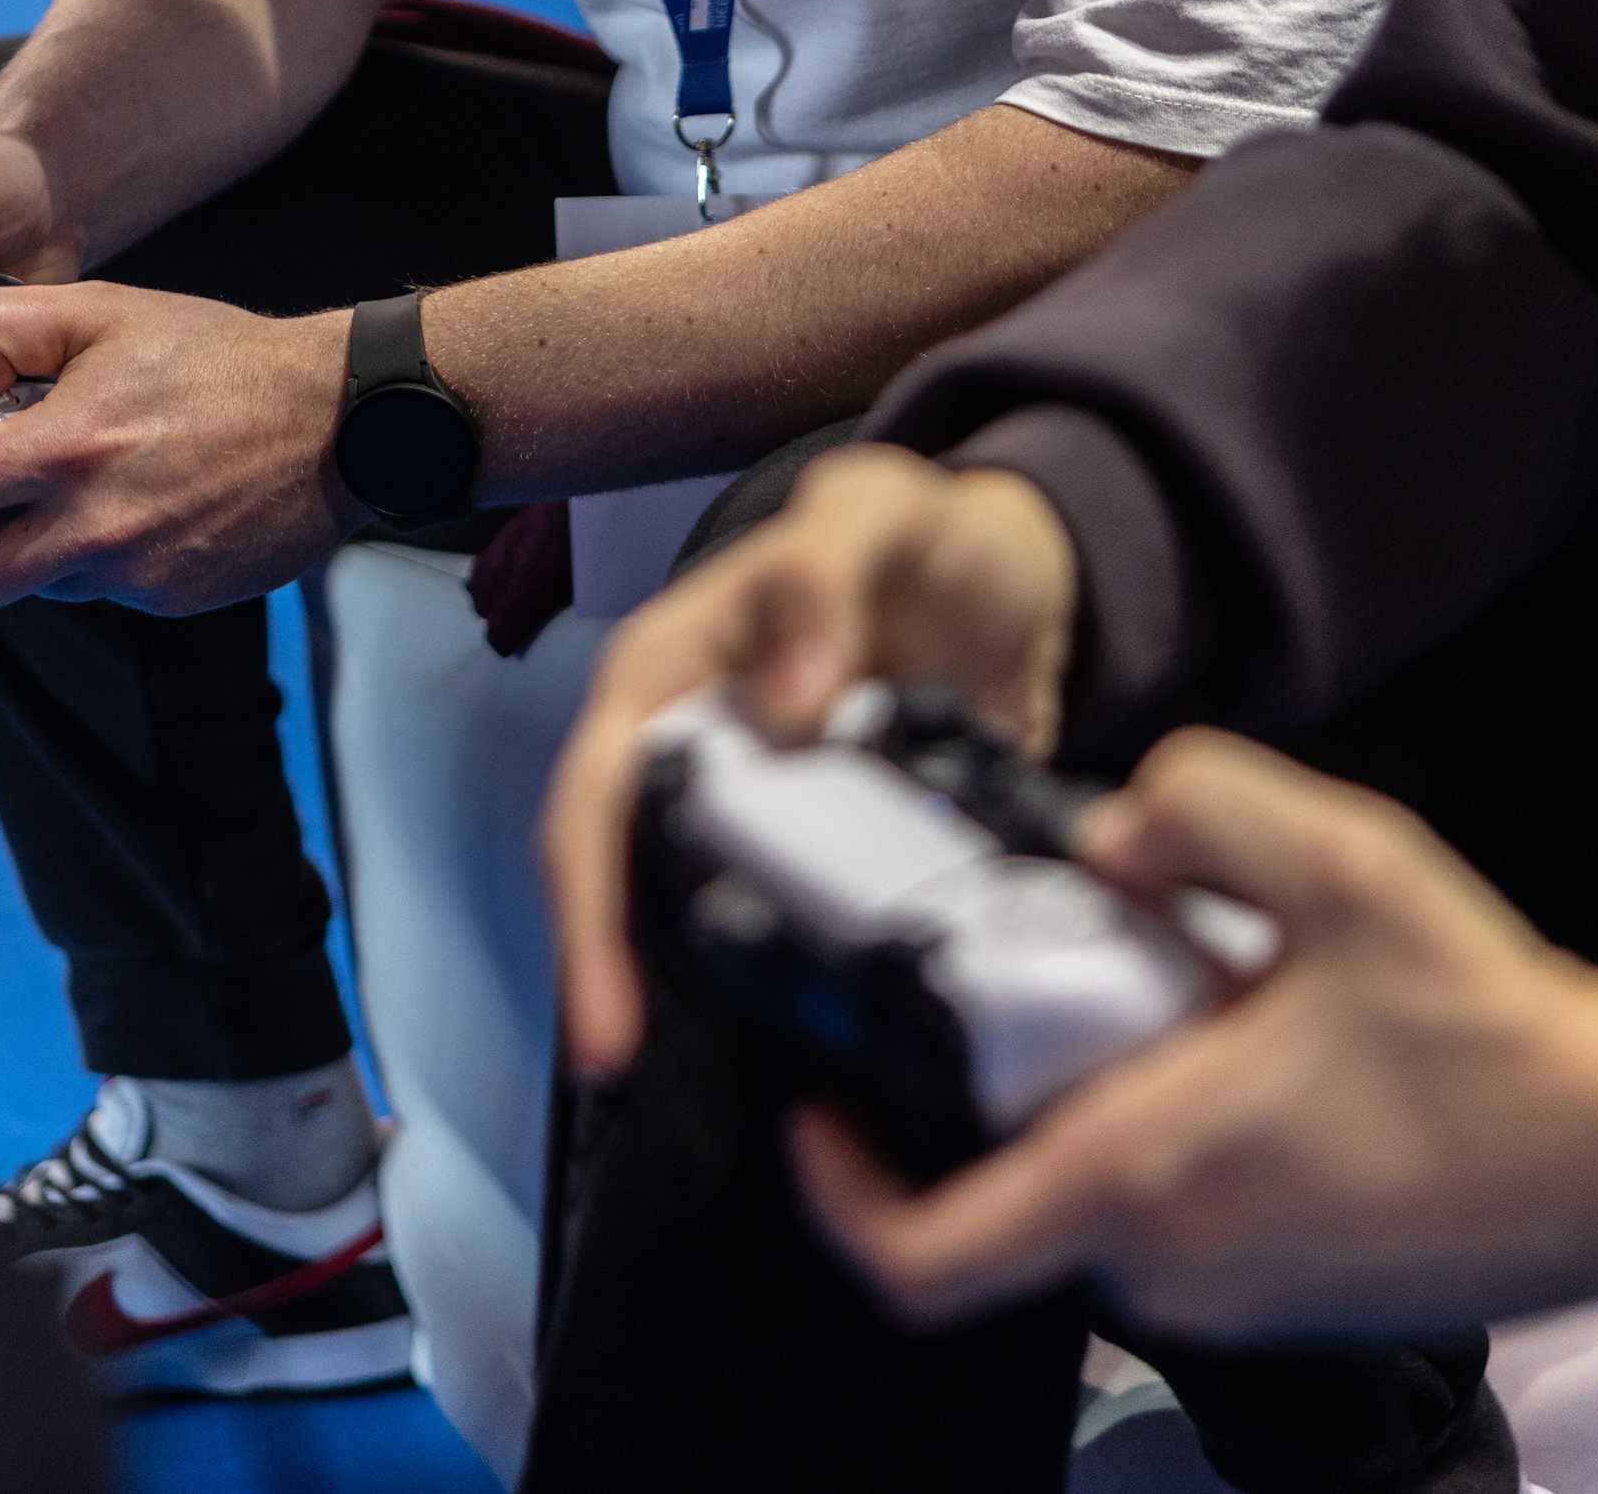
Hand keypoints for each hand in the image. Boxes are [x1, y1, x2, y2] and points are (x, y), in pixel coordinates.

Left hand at [0, 283, 363, 615]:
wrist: (339, 422)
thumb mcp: (102, 309)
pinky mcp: (175, 597)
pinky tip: (126, 508)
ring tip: (49, 501)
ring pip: (34, 588)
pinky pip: (103, 591)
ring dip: (19, 554)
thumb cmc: (224, 360)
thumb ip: (2, 334)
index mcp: (63, 452)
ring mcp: (138, 574)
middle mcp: (93, 528)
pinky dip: (91, 559)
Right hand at [540, 445, 1079, 1078]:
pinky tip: (792, 1043)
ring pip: (678, 908)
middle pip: (613, 871)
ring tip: (693, 1082)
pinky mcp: (808, 846)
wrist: (1010, 577)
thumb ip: (826, 576)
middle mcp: (683, 744)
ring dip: (678, 987)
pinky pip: (770, 923)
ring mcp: (745, 804)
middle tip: (627, 1070)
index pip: (594, 798)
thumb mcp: (877, 514)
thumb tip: (783, 707)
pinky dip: (771, 979)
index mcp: (664, 671)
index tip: (606, 1022)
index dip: (586, 909)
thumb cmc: (924, 535)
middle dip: (605, 972)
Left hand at [792, 728, 1597, 1340]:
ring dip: (1117, 1102)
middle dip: (1028, 1081)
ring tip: (1209, 1007)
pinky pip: (1178, 1220)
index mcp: (1144, 1175)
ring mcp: (1226, 1298)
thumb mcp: (1344, 862)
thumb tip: (1112, 838)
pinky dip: (1181, 1141)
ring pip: (1102, 1196)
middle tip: (1085, 982)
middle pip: (1016, 1184)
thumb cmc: (1493, 1036)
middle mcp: (1166, 1263)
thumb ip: (1200, 806)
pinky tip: (1265, 1061)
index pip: (924, 1250)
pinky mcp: (1281, 1302)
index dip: (841, 1195)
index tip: (820, 1122)